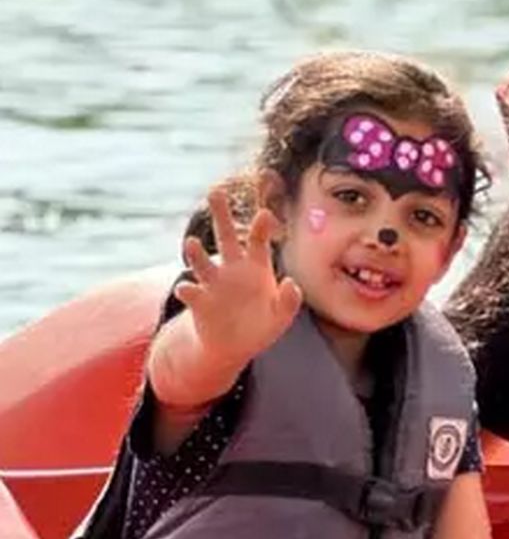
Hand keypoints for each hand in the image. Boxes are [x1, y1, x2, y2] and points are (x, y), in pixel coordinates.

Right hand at [174, 187, 302, 367]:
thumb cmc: (262, 325)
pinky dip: (188, 290)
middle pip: (226, 237)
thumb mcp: (281, 316)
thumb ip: (289, 301)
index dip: (261, 227)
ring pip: (202, 262)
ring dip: (196, 253)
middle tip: (215, 191)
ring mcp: (213, 284)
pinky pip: (191, 292)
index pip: (258, 241)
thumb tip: (290, 283)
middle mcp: (232, 269)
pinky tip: (188, 289)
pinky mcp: (199, 302)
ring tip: (192, 243)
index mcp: (256, 267)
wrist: (234, 346)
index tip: (265, 213)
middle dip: (221, 215)